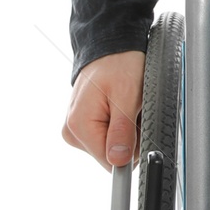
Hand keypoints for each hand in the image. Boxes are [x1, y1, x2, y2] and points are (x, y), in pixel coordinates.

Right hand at [62, 50, 145, 170]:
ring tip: (127, 106)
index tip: (137, 126)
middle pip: (112, 156)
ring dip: (128, 130)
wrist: (112, 47)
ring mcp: (78, 130)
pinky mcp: (85, 127)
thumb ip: (121, 131)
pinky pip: (110, 138)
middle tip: (134, 110)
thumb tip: (117, 161)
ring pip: (113, 147)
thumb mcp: (127, 96)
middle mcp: (73, 131)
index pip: (110, 162)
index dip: (131, 148)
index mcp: (78, 126)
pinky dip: (122, 126)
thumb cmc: (119, 64)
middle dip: (130, 137)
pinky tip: (121, 109)